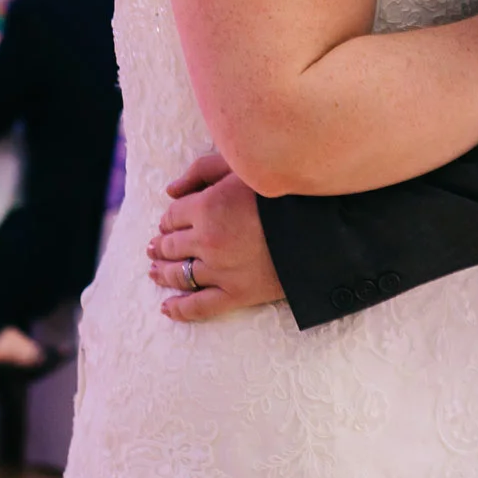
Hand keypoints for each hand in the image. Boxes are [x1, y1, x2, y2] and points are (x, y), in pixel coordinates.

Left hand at [147, 152, 284, 322]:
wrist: (323, 228)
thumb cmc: (285, 190)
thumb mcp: (242, 167)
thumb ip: (203, 170)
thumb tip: (170, 191)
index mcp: (207, 207)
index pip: (172, 216)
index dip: (168, 220)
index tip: (168, 223)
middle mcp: (208, 241)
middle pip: (170, 246)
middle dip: (160, 246)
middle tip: (154, 247)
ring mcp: (221, 271)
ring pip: (179, 276)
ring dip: (162, 274)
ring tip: (154, 272)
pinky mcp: (238, 294)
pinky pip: (199, 307)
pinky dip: (179, 310)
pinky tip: (167, 308)